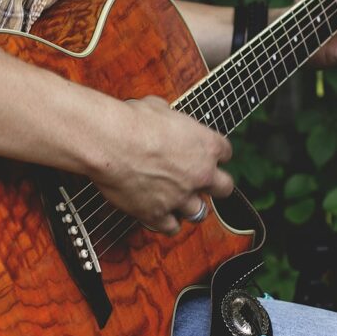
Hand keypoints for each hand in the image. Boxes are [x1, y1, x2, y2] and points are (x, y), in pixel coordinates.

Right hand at [92, 96, 233, 234]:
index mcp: (206, 145)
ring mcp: (181, 197)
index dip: (214, 153)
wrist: (111, 142)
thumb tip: (162, 118)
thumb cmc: (132, 121)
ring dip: (190, 206)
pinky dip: (167, 222)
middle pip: (224, 188)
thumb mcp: (159, 108)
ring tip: (177, 200)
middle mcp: (200, 174)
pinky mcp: (158, 214)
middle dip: (214, 185)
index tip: (204, 153)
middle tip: (199, 181)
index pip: (225, 152)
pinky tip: (160, 214)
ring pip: (199, 212)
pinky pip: (171, 227)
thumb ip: (170, 120)